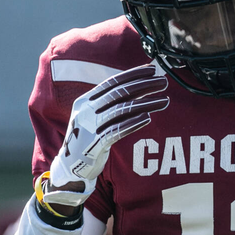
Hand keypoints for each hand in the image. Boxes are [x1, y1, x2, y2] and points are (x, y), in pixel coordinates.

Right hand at [44, 64, 168, 208]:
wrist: (70, 165)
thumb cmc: (89, 137)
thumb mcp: (95, 116)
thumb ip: (113, 103)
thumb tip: (141, 86)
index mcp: (86, 100)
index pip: (112, 82)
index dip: (133, 75)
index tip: (152, 69)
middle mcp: (86, 111)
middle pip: (119, 93)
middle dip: (143, 85)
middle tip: (164, 82)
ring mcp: (89, 127)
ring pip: (121, 110)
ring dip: (145, 104)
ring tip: (164, 101)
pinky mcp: (94, 144)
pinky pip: (116, 131)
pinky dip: (133, 123)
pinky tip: (148, 118)